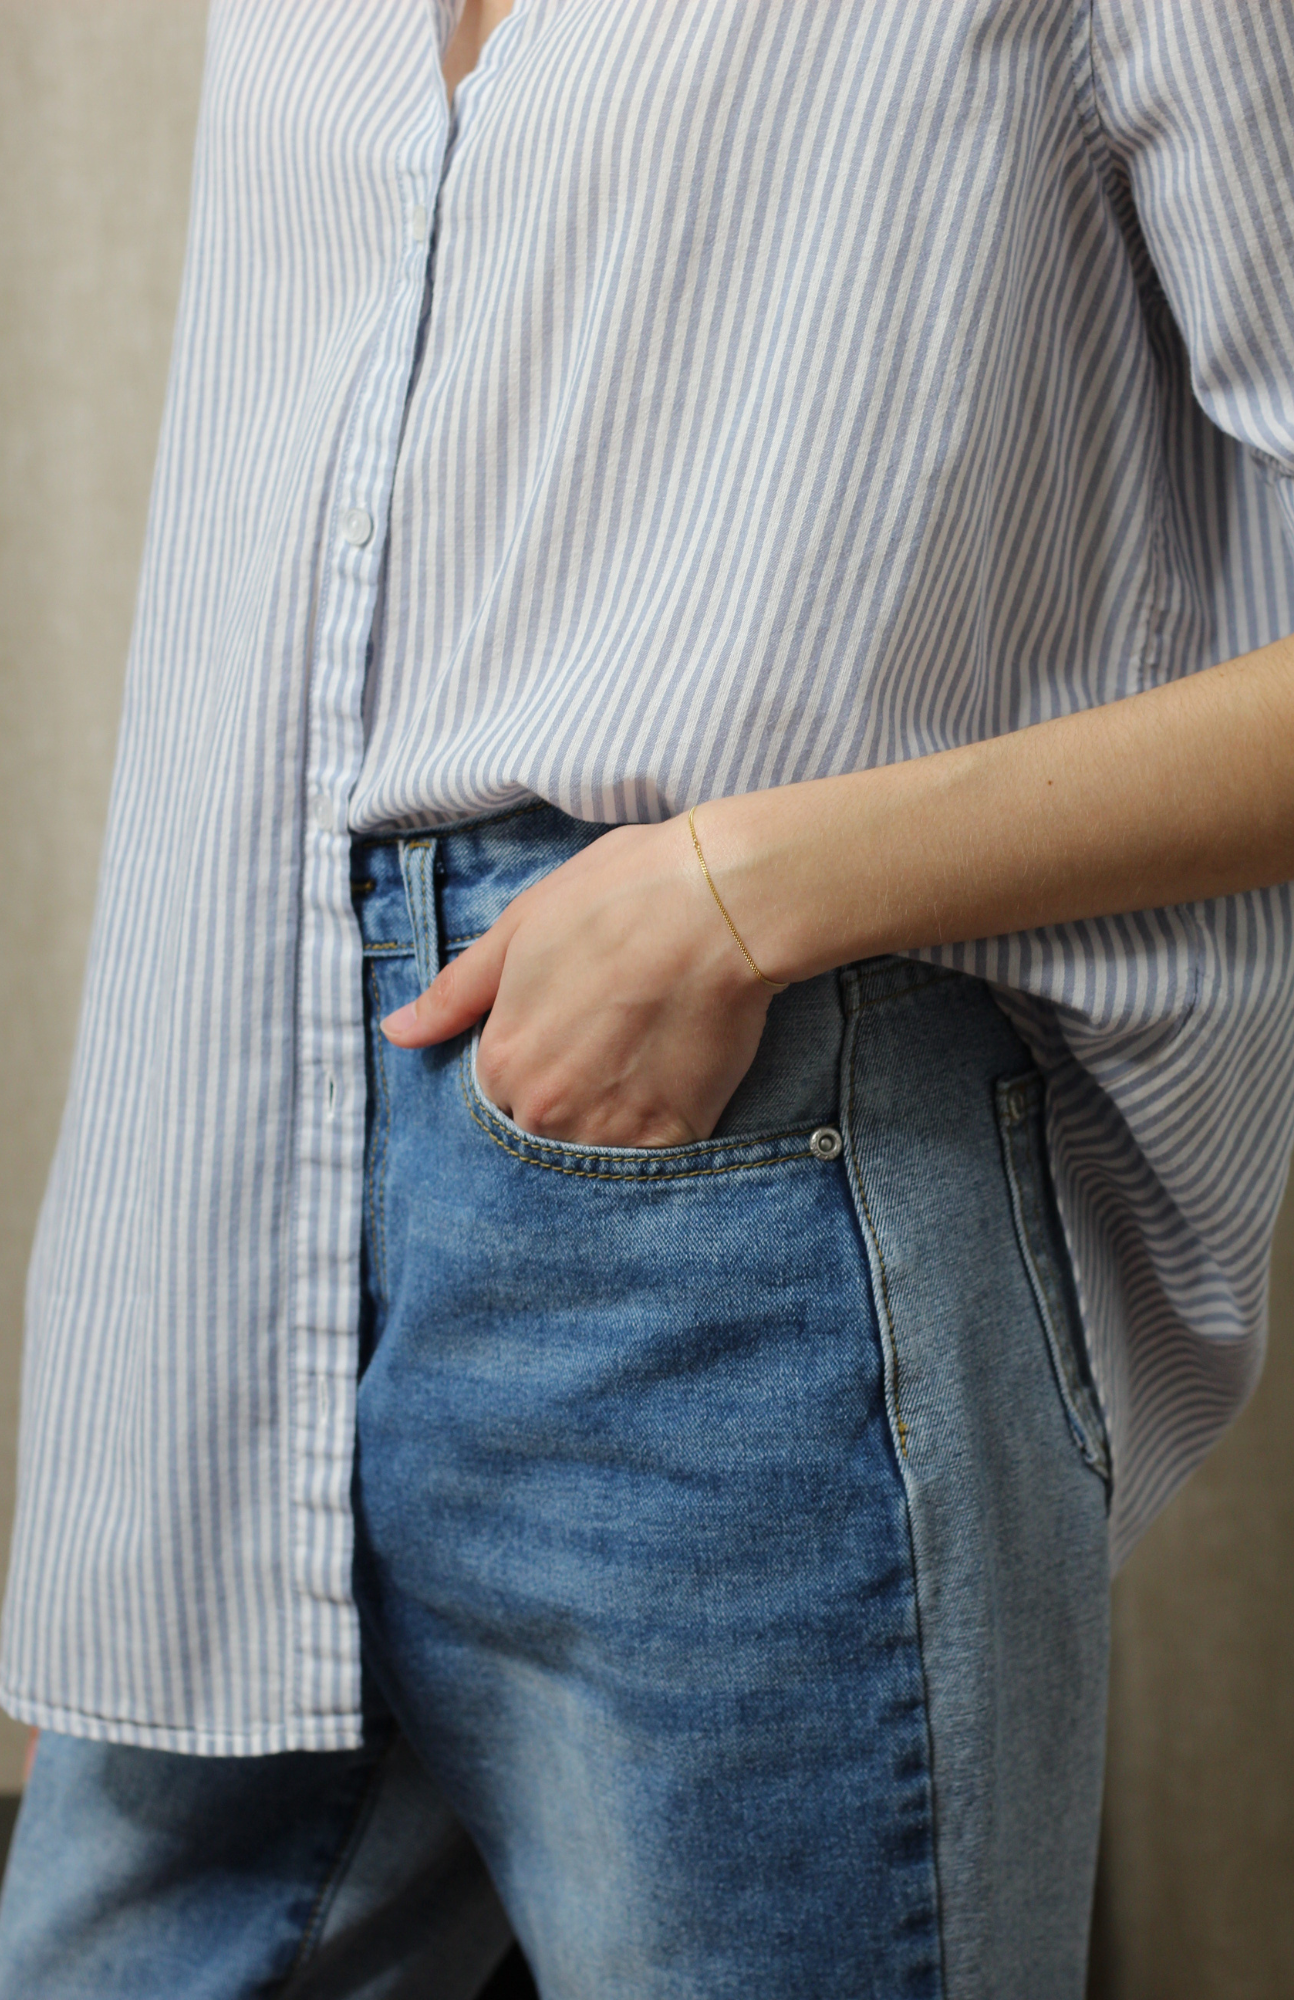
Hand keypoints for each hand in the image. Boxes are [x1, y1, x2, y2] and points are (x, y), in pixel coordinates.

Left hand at [379, 813, 774, 1146]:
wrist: (718, 905)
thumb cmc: (617, 898)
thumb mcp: (519, 928)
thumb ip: (455, 993)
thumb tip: (396, 1033)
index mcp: (501, 1059)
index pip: (495, 1094)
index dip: (532, 1061)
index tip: (570, 1030)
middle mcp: (543, 1109)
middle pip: (541, 1129)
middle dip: (568, 1097)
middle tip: (613, 1044)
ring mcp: (607, 1130)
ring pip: (593, 1150)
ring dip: (611, 1121)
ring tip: (644, 1060)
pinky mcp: (669, 1138)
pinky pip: (651, 1160)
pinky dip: (660, 1131)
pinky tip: (676, 1078)